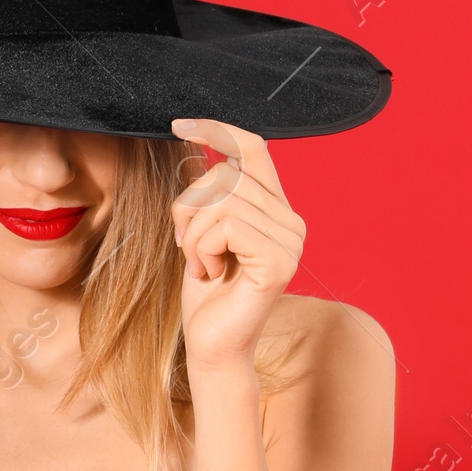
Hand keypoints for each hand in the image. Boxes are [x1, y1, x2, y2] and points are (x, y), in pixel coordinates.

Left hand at [170, 119, 304, 373]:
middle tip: (189, 247)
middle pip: (225, 175)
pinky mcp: (280, 261)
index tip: (179, 125)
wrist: (211, 345)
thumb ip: (212, 193)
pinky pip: (226, 226)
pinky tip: (211, 274)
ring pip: (222, 200)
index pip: (253, 147)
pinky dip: (202, 249)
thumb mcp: (203, 231)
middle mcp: (292, 221)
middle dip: (190, 209)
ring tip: (202, 264)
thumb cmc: (205, 292)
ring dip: (193, 234)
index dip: (218, 129)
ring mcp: (291, 241)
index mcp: (277, 209)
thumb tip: (200, 143)